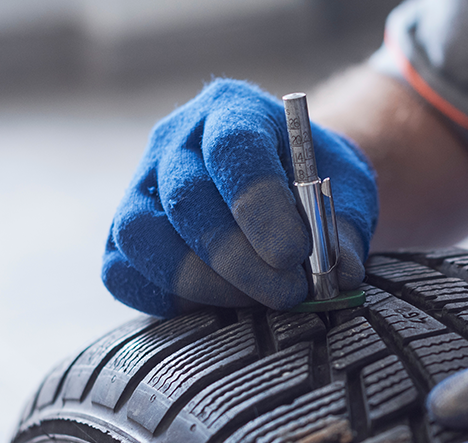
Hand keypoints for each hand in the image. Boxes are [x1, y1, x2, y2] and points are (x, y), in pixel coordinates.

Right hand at [102, 79, 377, 315]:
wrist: (285, 189)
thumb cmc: (315, 187)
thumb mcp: (346, 194)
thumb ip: (342, 229)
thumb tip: (338, 272)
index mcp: (234, 111)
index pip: (232, 147)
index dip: (259, 205)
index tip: (295, 254)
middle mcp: (176, 140)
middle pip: (187, 196)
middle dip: (239, 257)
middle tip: (287, 293)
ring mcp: (141, 186)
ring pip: (140, 234)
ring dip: (200, 281)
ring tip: (254, 302)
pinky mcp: (125, 236)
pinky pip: (121, 272)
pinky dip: (166, 298)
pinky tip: (219, 306)